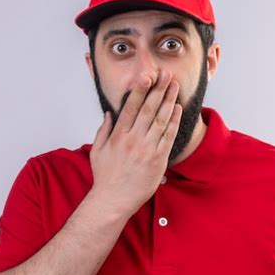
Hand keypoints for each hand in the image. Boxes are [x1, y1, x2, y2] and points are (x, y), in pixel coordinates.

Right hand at [89, 68, 181, 217]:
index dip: (140, 90)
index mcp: (118, 135)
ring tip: (175, 86)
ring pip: (160, 120)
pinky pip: (168, 137)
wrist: (113, 200)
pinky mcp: (158, 160)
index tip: (147, 77)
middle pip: (148, 109)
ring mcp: (146, 149)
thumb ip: (103, 130)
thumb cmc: (105, 177)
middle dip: (158, 89)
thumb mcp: (97, 151)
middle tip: (166, 74)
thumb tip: (109, 113)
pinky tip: (177, 109)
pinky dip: (173, 121)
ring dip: (169, 101)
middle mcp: (133, 140)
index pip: (131, 107)